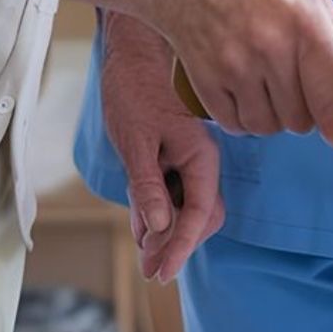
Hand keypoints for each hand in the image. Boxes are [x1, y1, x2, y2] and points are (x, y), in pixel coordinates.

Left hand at [101, 12, 224, 282]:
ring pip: (188, 209)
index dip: (181, 246)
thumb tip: (161, 227)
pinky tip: (142, 230)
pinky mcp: (176, 159)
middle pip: (201, 217)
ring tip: (144, 256)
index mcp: (201, 154)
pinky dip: (160, 215)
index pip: (200, 213)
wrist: (129, 58)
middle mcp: (202, 159)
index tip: (161, 272)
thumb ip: (149, 184)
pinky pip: (175, 196)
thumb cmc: (132, 93)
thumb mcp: (135, 142)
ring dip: (168, 234)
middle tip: (150, 271)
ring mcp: (191, 160)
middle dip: (177, 246)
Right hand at [146, 0, 332, 151]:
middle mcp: (270, 46)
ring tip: (258, 73)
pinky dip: (240, 114)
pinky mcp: (205, 81)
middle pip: (302, 122)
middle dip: (302, 109)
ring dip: (269, 113)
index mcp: (305, 23)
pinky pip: (237, 126)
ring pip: (269, 127)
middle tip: (286, 73)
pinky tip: (235, 80)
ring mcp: (234, 65)